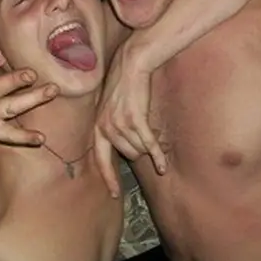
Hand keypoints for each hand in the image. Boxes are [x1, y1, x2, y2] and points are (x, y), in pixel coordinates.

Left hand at [94, 42, 165, 196]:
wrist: (131, 66)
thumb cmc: (122, 85)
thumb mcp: (107, 108)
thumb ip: (109, 127)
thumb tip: (118, 147)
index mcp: (98, 127)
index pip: (101, 160)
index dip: (108, 178)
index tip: (114, 194)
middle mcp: (106, 128)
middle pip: (128, 155)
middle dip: (138, 148)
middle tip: (143, 133)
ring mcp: (121, 125)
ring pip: (139, 150)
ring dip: (147, 143)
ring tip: (149, 126)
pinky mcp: (136, 120)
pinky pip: (149, 146)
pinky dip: (157, 156)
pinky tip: (163, 166)